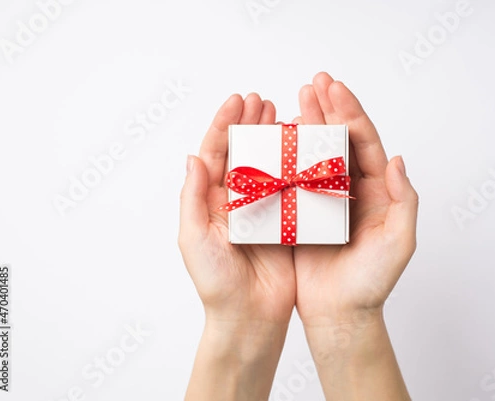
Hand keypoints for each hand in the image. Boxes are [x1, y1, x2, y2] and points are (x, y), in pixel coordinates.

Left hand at [178, 93, 294, 400]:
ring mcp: (262, 211)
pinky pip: (290, 188)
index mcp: (211, 203)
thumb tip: (193, 157)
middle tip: (262, 100)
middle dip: (250, 125)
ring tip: (282, 114)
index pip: (216, 155)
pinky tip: (302, 147)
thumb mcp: (194, 239)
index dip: (225, 126)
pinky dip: (295, 165)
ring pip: (268, 166)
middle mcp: (236, 202)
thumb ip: (193, 198)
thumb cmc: (216, 284)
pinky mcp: (285, 222)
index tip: (238, 101)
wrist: (249, 316)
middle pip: (243, 154)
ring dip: (273, 139)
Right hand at [292, 72, 417, 399]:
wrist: (341, 313)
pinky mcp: (303, 214)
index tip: (335, 90)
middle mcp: (351, 190)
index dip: (351, 114)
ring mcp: (325, 200)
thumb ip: (404, 201)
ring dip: (307, 125)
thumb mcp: (399, 242)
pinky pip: (294, 179)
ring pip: (315, 155)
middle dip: (328, 109)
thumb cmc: (373, 282)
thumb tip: (397, 159)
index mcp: (377, 192)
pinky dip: (287, 156)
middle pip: (339, 142)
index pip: (364, 145)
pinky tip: (278, 137)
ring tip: (296, 99)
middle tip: (314, 83)